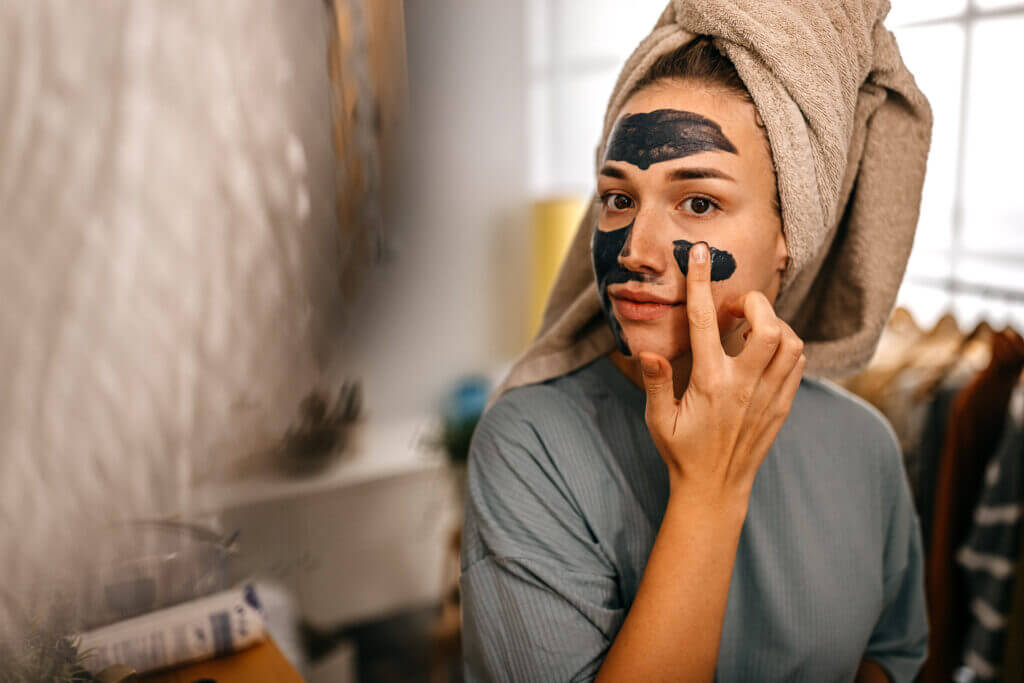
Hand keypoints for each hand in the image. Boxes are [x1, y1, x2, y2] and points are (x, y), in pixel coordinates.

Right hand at [638, 241, 805, 505]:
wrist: (715, 489)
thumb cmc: (681, 451)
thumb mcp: (657, 418)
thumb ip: (654, 380)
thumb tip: (645, 351)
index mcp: (709, 384)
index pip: (705, 321)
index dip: (700, 282)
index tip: (699, 254)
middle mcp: (744, 386)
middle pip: (768, 325)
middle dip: (754, 303)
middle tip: (734, 309)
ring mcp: (768, 395)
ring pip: (790, 341)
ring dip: (773, 323)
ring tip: (750, 328)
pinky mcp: (782, 405)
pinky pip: (797, 362)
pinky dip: (787, 345)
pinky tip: (765, 349)